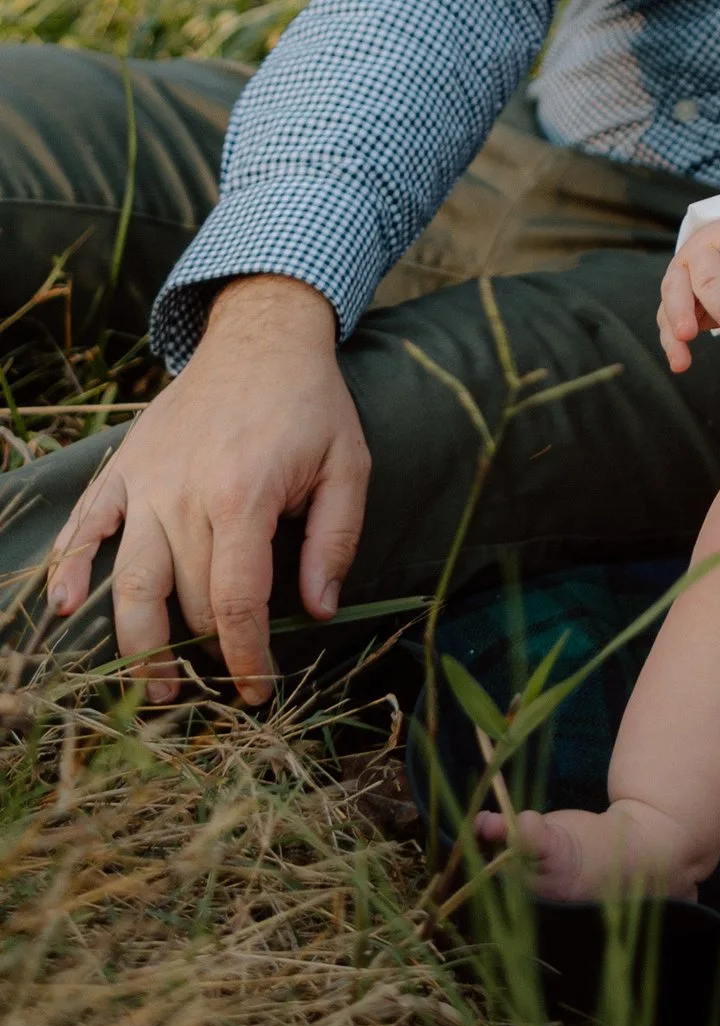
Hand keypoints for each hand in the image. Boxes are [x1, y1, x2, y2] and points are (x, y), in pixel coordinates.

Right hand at [44, 275, 369, 708]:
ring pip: (129, 581)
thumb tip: (318, 610)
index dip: (245, 655)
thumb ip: (335, 541)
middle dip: (202, 653)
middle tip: (217, 687)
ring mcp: (146, 481)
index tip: (257, 690)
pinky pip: (86, 526)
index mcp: (243, 495)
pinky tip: (65, 609)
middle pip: (183, 600)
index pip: (234, 600)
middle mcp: (185, 493)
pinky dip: (69, 568)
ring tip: (155, 688)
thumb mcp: (348, 465)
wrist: (262, 335)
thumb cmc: (311, 404)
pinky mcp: (124, 468)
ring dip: (135, 643)